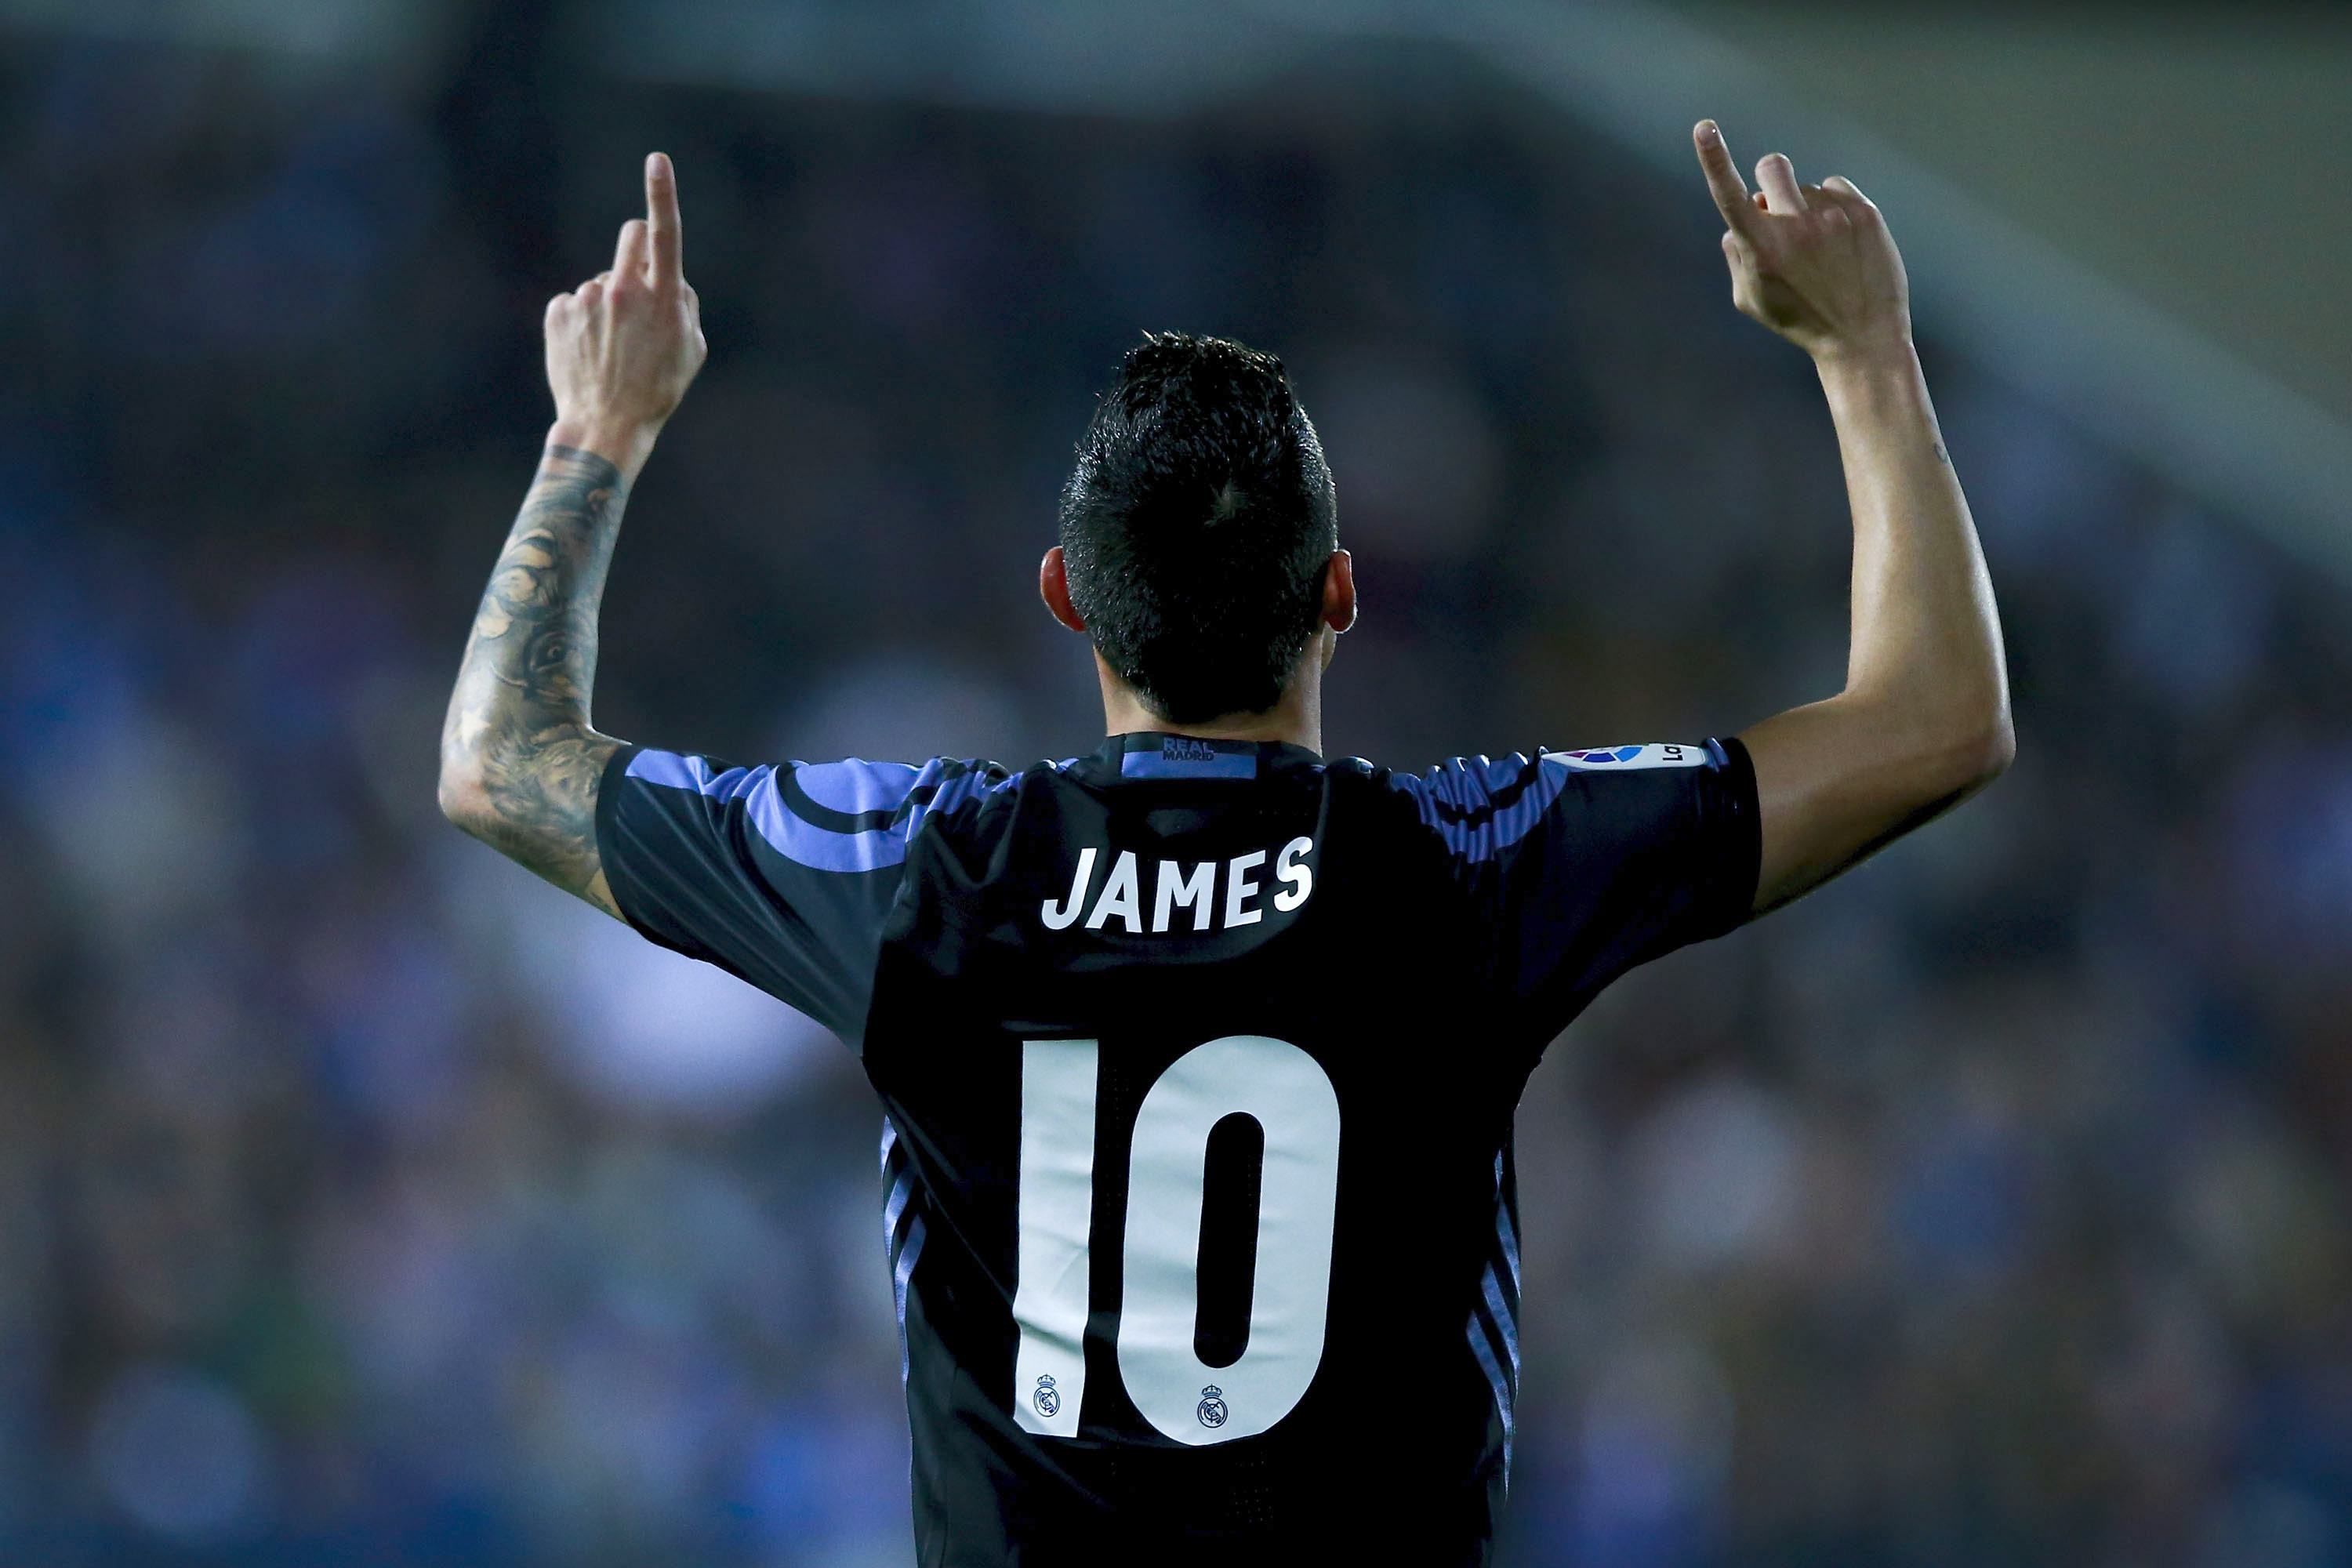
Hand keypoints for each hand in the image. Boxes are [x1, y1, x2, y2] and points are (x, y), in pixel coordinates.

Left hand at [544, 152, 706, 472]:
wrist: (605, 424)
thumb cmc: (659, 389)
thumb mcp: (692, 349)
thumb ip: (685, 302)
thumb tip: (671, 276)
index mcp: (661, 298)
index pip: (665, 235)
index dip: (662, 193)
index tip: (657, 159)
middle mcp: (623, 290)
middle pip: (630, 235)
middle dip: (637, 249)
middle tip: (640, 289)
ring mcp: (586, 299)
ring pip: (603, 279)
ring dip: (610, 301)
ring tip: (613, 346)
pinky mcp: (558, 311)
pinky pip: (575, 301)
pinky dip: (583, 320)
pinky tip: (589, 351)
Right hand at [1693, 121, 1910, 363]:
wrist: (1862, 337)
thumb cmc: (1799, 320)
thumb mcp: (1750, 299)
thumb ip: (1735, 255)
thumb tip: (1738, 220)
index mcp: (1760, 249)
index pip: (1729, 195)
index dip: (1713, 158)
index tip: (1704, 127)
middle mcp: (1795, 226)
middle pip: (1772, 166)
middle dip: (1770, 183)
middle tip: (1779, 211)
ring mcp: (1832, 216)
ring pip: (1806, 185)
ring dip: (1805, 207)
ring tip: (1821, 248)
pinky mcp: (1864, 211)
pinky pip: (1835, 186)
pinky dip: (1832, 206)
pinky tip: (1840, 239)